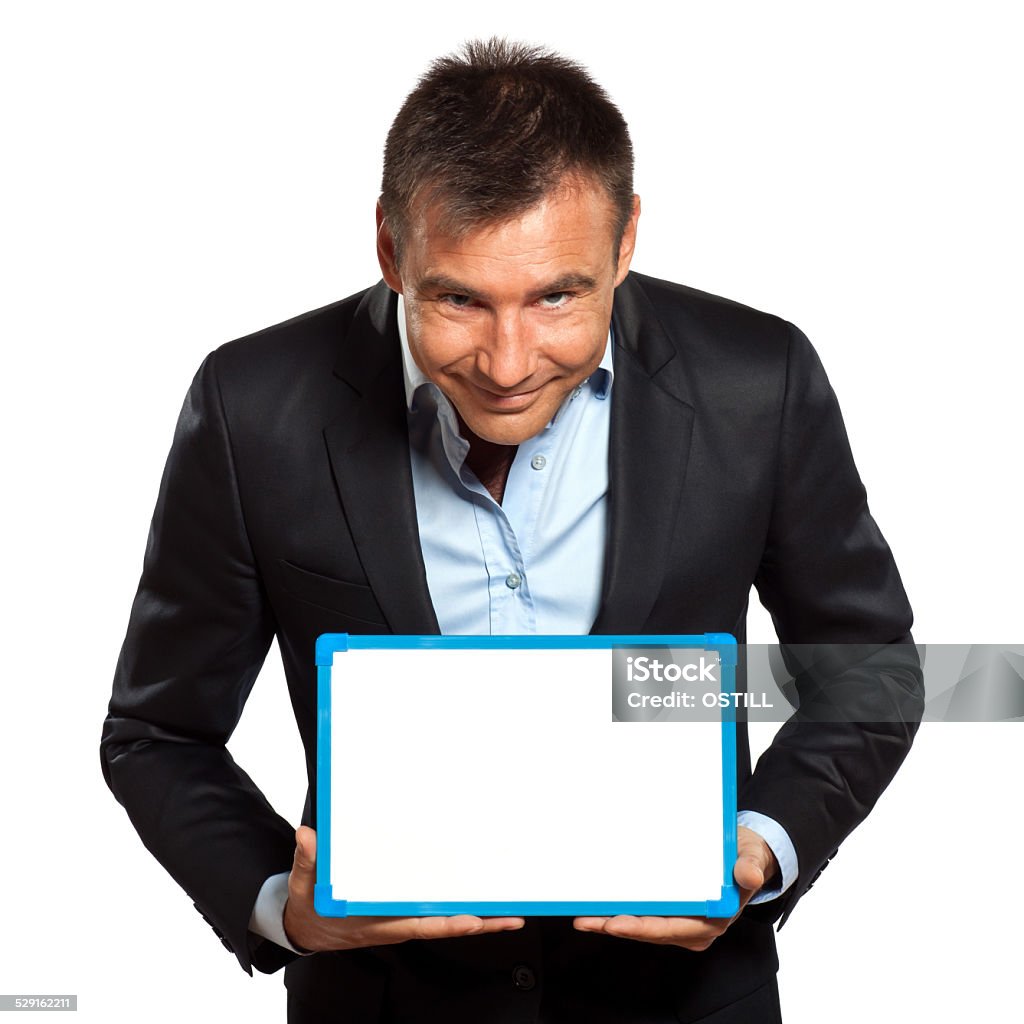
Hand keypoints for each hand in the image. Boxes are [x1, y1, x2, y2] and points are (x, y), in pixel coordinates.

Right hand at [283, 827, 525, 952]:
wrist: (307, 928)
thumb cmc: (311, 910)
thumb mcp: (306, 887)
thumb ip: (308, 862)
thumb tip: (308, 838)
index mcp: (379, 922)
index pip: (420, 924)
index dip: (448, 923)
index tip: (474, 919)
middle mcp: (397, 922)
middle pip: (445, 924)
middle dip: (479, 922)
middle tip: (513, 916)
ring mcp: (403, 918)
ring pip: (445, 919)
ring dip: (477, 915)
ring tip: (508, 909)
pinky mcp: (403, 911)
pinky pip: (436, 911)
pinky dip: (458, 907)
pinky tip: (479, 899)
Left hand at [572, 826, 777, 950]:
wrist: (747, 857)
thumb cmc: (747, 858)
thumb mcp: (751, 857)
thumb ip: (749, 867)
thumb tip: (747, 875)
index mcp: (712, 920)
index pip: (670, 928)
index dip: (641, 927)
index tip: (615, 923)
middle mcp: (695, 928)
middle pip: (649, 931)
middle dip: (615, 927)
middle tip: (585, 920)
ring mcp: (682, 923)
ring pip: (643, 926)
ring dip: (612, 922)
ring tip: (584, 917)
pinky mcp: (673, 914)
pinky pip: (644, 917)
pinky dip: (622, 914)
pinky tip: (601, 908)